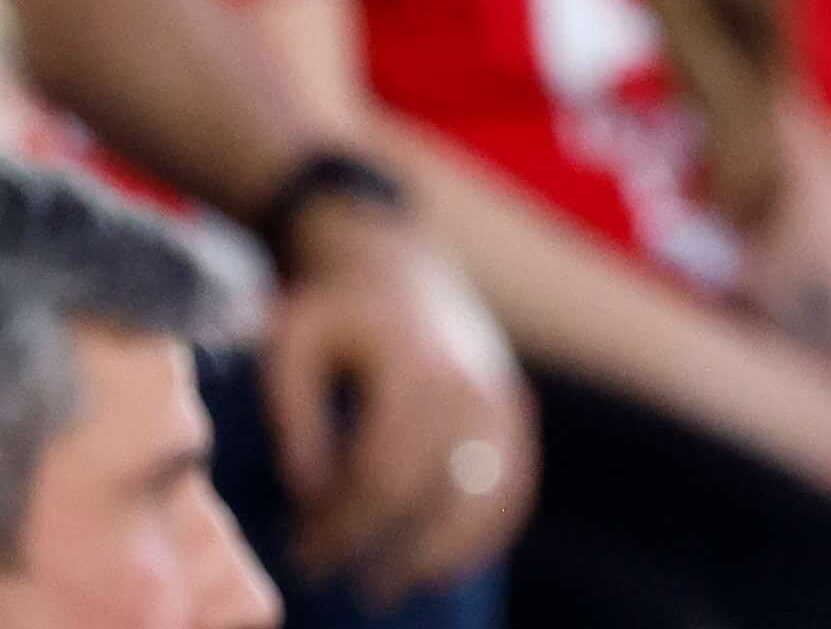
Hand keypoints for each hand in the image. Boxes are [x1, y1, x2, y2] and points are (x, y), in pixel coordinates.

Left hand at [256, 209, 527, 594]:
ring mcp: (500, 399)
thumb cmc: (336, 311)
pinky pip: (511, 487)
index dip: (340, 524)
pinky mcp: (513, 412)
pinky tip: (442, 569)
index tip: (298, 549)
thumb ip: (295, 418)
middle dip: (369, 543)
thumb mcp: (294, 345)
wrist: (405, 265)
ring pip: (478, 500)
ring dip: (429, 554)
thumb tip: (309, 491)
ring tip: (382, 588)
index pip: (383, 472)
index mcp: (417, 364)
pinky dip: (483, 534)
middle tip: (316, 567)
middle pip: (425, 494)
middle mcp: (470, 383)